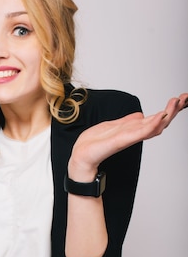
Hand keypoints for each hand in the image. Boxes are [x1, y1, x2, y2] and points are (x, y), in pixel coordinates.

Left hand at [69, 93, 187, 180]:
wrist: (80, 157)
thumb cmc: (93, 144)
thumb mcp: (111, 126)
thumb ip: (127, 122)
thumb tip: (140, 115)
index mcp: (132, 130)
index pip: (155, 118)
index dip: (169, 110)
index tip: (182, 99)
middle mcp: (133, 134)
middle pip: (159, 122)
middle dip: (173, 110)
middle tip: (184, 99)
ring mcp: (128, 138)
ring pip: (153, 126)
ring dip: (166, 115)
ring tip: (176, 104)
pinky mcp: (120, 141)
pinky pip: (139, 132)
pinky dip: (151, 125)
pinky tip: (160, 117)